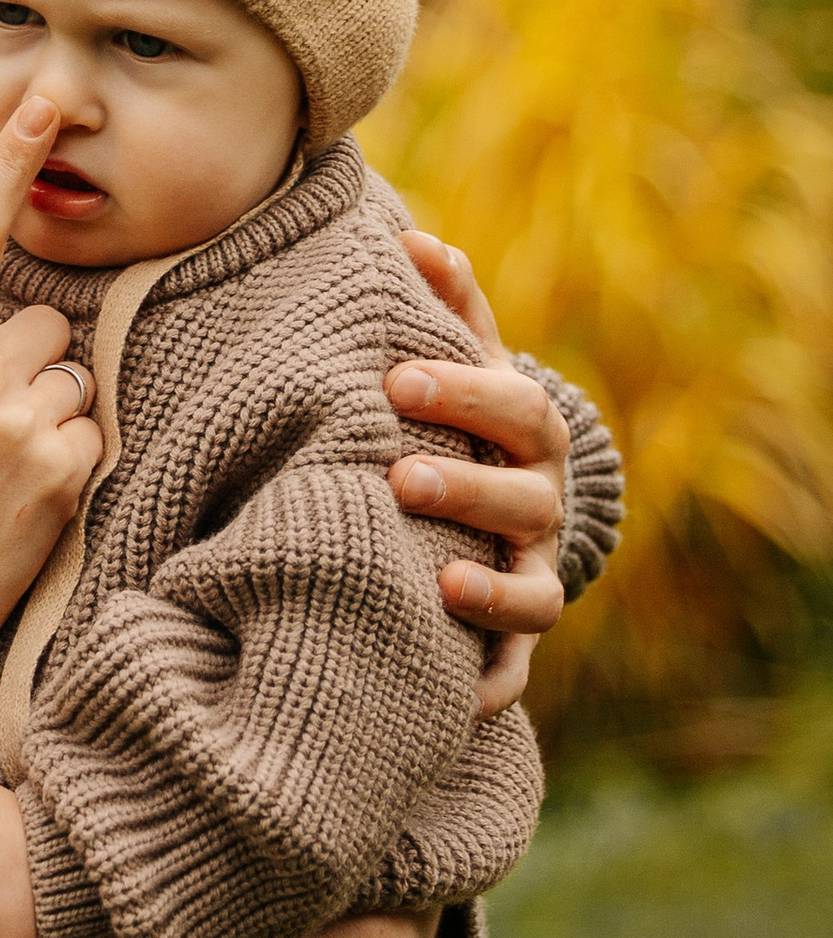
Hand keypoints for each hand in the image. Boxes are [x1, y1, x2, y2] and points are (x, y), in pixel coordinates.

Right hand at [0, 93, 100, 759]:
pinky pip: (90, 426)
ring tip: (6, 465)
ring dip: (53, 411)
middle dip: (31, 363)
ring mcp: (20, 419)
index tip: (44, 108)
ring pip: (73, 374)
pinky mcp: (63, 465)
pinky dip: (70, 456)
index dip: (9, 165)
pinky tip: (29, 493)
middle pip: (45, 322)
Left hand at [390, 232, 568, 713]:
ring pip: (532, 593)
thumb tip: (414, 237)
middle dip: (467, 485)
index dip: (464, 393)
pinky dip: (487, 689)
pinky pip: (510, 677)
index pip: (516, 408)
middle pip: (526, 496)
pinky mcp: (513, 648)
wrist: (504, 514)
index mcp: (528, 436)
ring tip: (436, 574)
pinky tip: (453, 700)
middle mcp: (542, 509)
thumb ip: (446, 307)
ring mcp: (533, 577)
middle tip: (398, 475)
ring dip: (489, 587)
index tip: (396, 378)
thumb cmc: (464, 427)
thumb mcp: (462, 365)